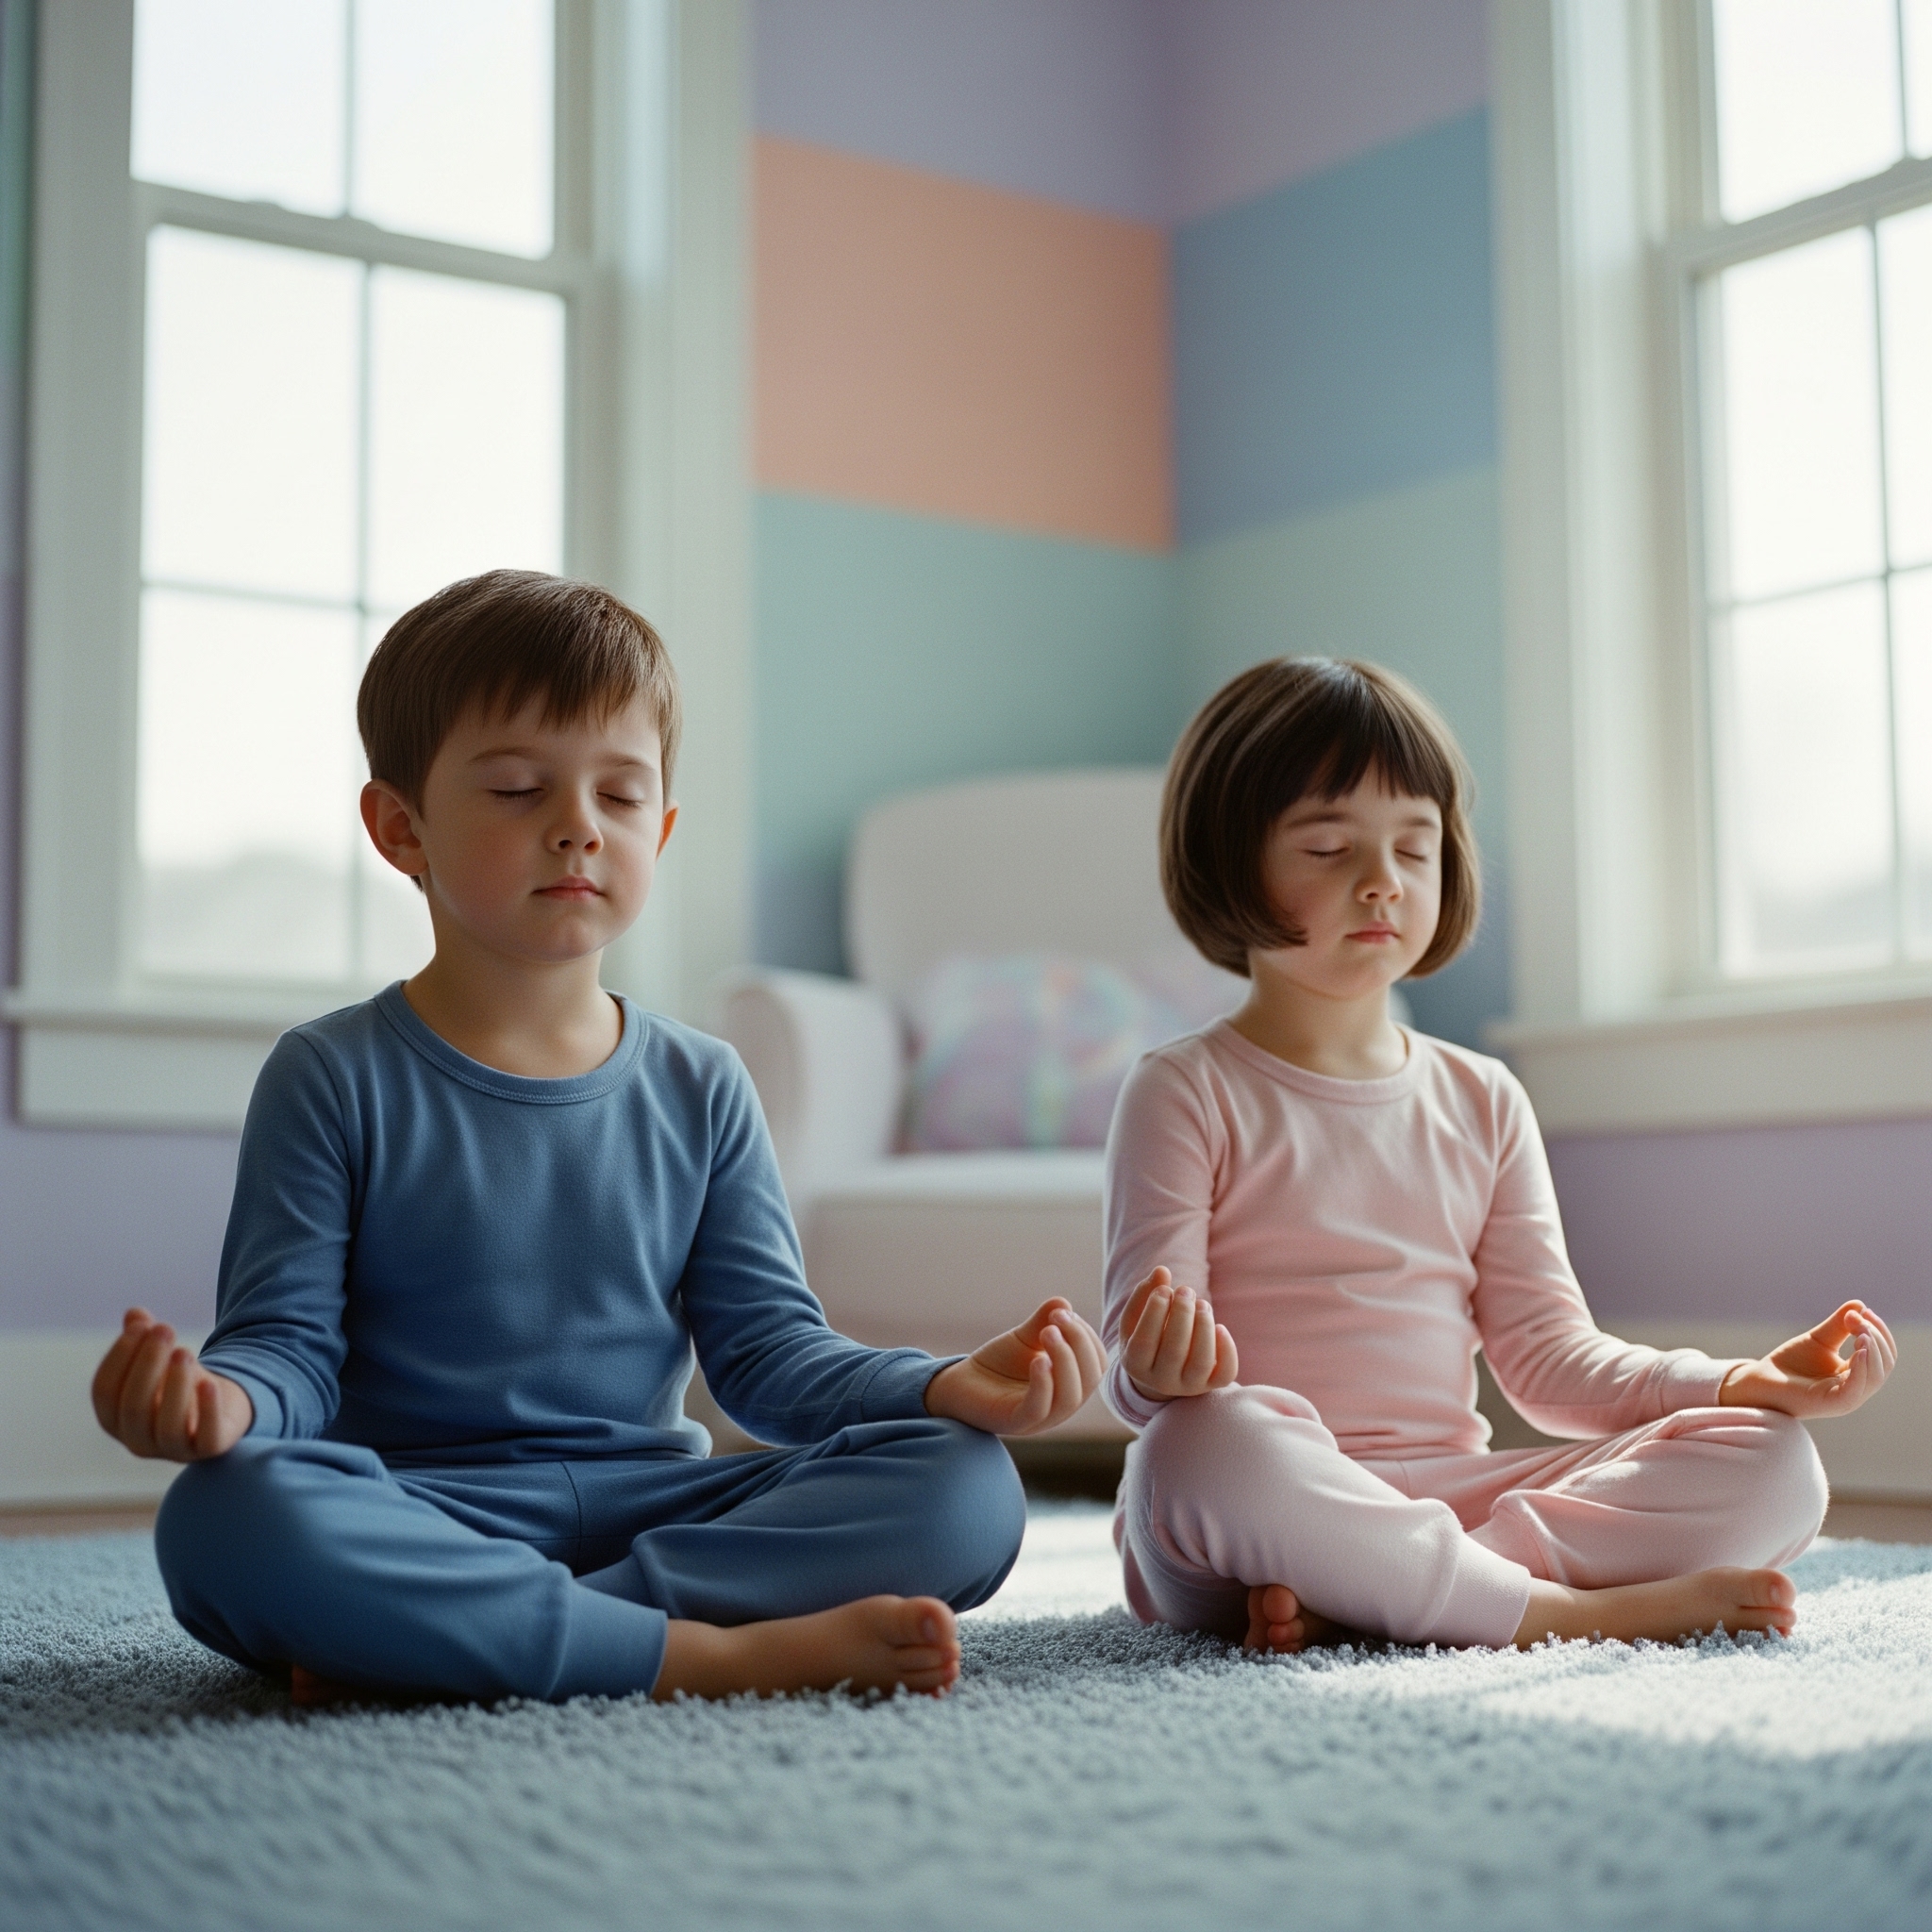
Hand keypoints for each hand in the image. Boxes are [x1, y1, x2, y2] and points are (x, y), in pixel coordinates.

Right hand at [90, 1307, 252, 1460]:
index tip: (139, 1326)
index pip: (105, 1392)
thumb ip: (145, 1339)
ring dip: (175, 1385)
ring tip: (185, 1350)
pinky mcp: (209, 1450)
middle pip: (134, 1407)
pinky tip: (209, 1382)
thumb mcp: (161, 1359)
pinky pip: (206, 1438)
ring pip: (167, 1425)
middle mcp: (137, 1441)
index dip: (119, 1357)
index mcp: (115, 1419)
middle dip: (148, 1364)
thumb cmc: (179, 1383)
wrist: (223, 1406)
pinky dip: (207, 1410)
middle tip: (165, 1329)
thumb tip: (135, 1313)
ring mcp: (173, 1451)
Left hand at [923, 1298, 1105, 1436]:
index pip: (1096, 1363)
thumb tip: (1063, 1302)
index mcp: (1070, 1384)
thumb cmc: (998, 1364)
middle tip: (1057, 1318)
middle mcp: (1061, 1404)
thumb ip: (1043, 1322)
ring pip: (1070, 1397)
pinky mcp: (1016, 1422)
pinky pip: (1039, 1408)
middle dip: (1079, 1344)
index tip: (1064, 1312)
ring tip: (1048, 1332)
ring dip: (1065, 1360)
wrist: (960, 1384)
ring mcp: (1041, 1417)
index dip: (1086, 1336)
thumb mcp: (1024, 1338)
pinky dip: (1044, 1383)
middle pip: (1090, 1379)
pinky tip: (1038, 1359)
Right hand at [1120, 1266, 1237, 1401]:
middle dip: (1183, 1314)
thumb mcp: (1137, 1318)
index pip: (1145, 1341)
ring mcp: (1188, 1386)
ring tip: (1202, 1303)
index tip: (1164, 1289)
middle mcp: (1161, 1381)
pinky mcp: (1211, 1385)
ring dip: (1204, 1327)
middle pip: (1174, 1351)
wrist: (1162, 1372)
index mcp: (1135, 1364)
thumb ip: (1145, 1293)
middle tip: (1186, 1290)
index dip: (1155, 1312)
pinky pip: (1225, 1374)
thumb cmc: (1148, 1336)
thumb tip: (1162, 1271)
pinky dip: (1227, 1349)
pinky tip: (1220, 1327)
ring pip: (1201, 1362)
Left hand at [1718, 1301, 1895, 1419]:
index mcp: (1856, 1375)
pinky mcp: (1832, 1404)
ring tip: (1861, 1331)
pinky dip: (1862, 1368)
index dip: (1879, 1332)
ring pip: (1875, 1376)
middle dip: (1876, 1337)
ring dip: (1873, 1350)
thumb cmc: (1790, 1364)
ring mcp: (1846, 1399)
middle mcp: (1856, 1389)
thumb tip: (1861, 1304)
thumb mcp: (1819, 1340)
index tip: (1865, 1311)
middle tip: (1857, 1318)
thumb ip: (1839, 1325)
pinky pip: (1856, 1389)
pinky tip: (1859, 1350)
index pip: (1883, 1355)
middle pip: (1883, 1364)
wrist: (1760, 1380)